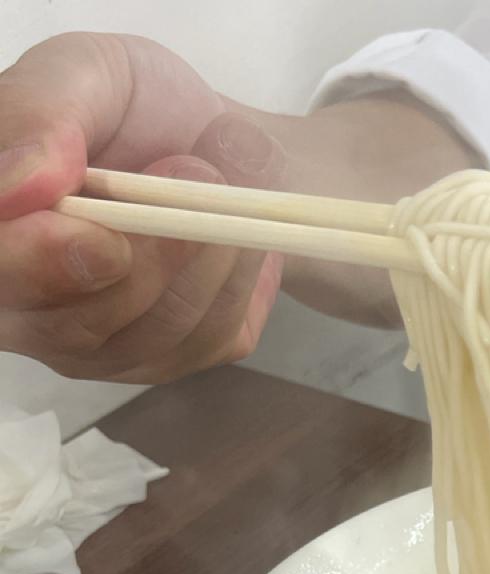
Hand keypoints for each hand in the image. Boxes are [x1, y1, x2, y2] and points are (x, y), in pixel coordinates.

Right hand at [0, 33, 284, 383]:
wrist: (219, 143)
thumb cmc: (138, 107)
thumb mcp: (88, 73)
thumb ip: (43, 113)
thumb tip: (26, 184)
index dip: (41, 265)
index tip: (103, 236)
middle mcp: (30, 305)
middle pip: (71, 330)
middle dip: (148, 263)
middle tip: (196, 178)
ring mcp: (100, 344)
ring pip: (151, 336)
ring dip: (206, 257)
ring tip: (223, 179)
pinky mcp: (170, 359)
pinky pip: (205, 340)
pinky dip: (238, 278)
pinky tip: (239, 230)